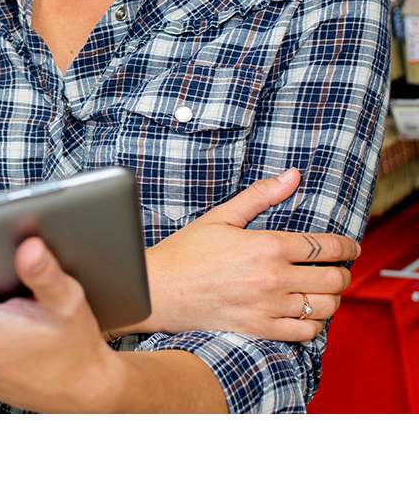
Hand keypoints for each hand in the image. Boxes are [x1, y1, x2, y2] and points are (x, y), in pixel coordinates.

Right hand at [129, 168, 357, 341]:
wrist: (158, 290)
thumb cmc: (185, 252)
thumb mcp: (221, 217)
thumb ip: (260, 196)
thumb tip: (292, 176)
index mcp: (266, 245)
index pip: (326, 246)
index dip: (347, 246)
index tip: (350, 247)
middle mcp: (273, 278)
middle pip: (334, 278)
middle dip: (342, 272)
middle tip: (335, 268)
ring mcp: (269, 306)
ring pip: (326, 306)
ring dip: (330, 297)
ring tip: (321, 290)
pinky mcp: (261, 329)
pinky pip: (307, 332)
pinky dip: (314, 323)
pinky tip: (304, 312)